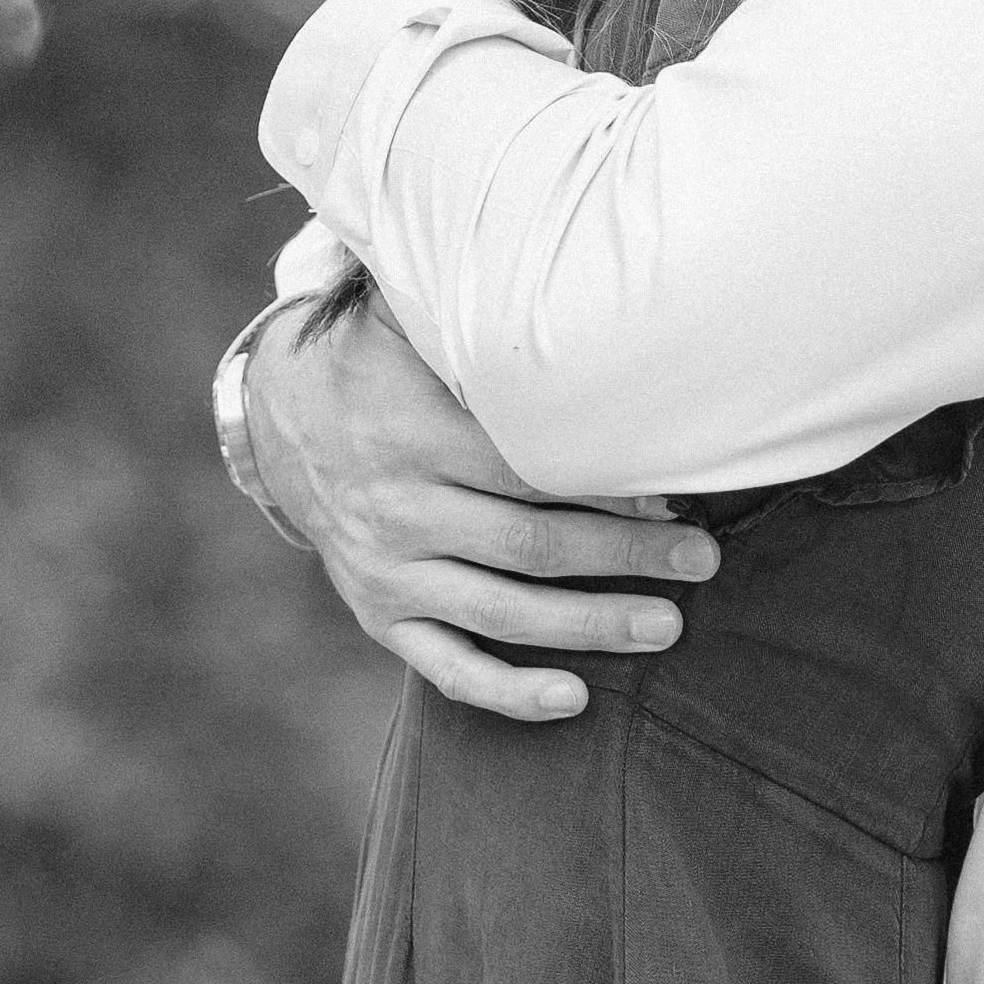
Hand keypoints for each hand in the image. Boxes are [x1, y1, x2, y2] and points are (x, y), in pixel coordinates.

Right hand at [241, 293, 717, 726]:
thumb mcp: (414, 322)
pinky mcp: (380, 615)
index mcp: (412, 433)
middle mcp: (398, 509)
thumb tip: (583, 285)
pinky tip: (575, 698)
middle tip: (702, 560)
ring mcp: (387, 571)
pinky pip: (447, 668)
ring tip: (667, 625)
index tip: (673, 495)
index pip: (525, 472)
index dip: (604, 489)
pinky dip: (509, 692)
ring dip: (591, 624)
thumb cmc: (380, 357)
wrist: (280, 412)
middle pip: (531, 545)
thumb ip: (478, 320)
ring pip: (503, 612)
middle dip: (625, 557)